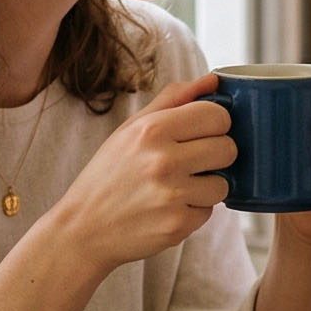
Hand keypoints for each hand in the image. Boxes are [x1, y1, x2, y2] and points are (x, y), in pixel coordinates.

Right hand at [46, 74, 233, 272]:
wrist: (82, 229)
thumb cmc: (108, 175)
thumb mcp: (130, 129)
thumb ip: (173, 100)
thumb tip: (213, 80)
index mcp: (152, 129)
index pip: (218, 115)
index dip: (215, 124)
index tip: (202, 133)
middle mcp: (163, 160)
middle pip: (228, 148)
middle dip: (216, 156)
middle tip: (191, 162)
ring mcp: (172, 196)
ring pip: (223, 184)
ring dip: (205, 187)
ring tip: (175, 189)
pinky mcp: (177, 226)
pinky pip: (208, 212)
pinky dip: (192, 211)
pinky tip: (165, 209)